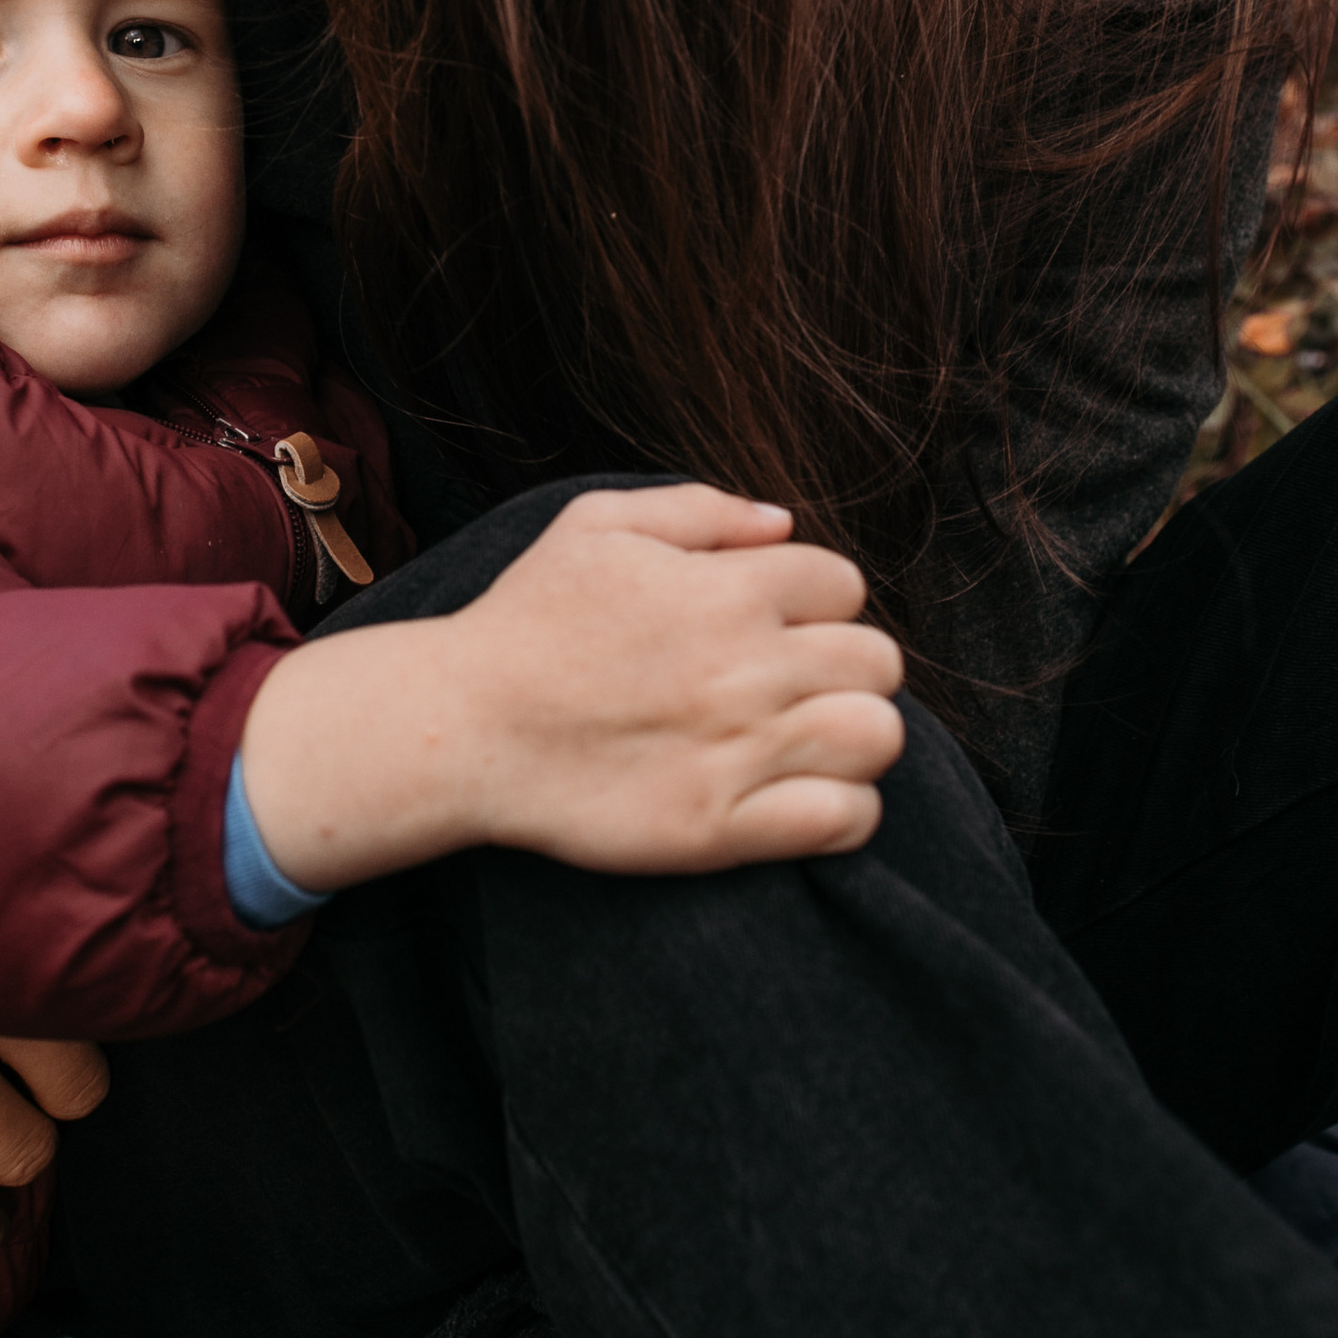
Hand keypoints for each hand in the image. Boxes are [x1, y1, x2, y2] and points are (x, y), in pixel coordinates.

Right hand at [236, 482, 906, 894]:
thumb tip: (782, 522)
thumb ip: (700, 509)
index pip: (843, 583)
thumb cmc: (523, 622)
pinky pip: (846, 819)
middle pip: (877, 660)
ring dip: (855, 735)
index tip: (773, 627)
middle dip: (846, 667)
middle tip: (794, 686)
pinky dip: (844, 810)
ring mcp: (739, 751)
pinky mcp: (720, 828)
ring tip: (809, 741)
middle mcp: (747, 667)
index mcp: (726, 589)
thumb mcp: (595, 524)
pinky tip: (804, 798)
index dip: (814, 602)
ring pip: (878, 736)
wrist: (459, 728)